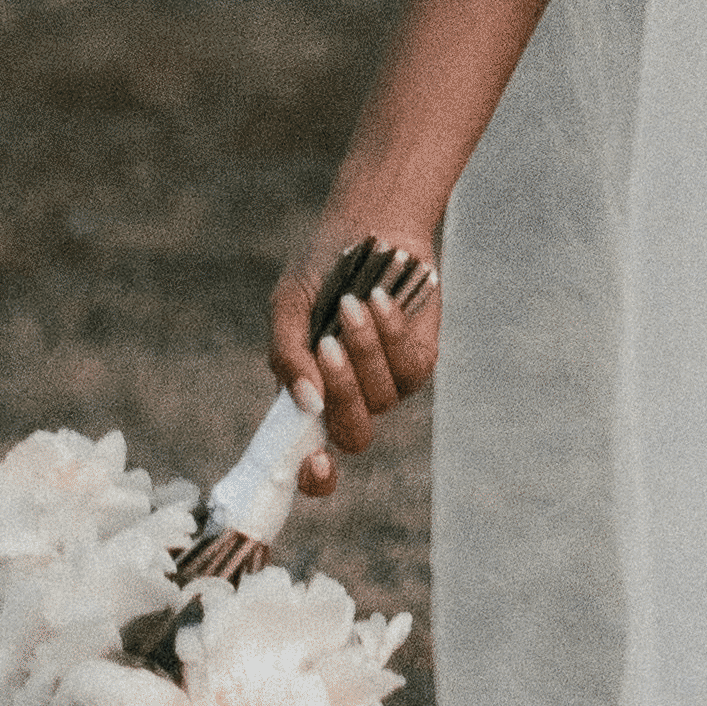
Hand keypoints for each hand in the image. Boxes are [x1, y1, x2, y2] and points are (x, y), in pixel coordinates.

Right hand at [268, 222, 443, 498]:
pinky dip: (390, 331)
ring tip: (350, 304)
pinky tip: (379, 298)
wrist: (368, 228)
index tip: (312, 464)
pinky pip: (410, 366)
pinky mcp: (419, 360)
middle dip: (342, 392)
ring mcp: (387, 383)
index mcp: (308, 398)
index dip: (313, 477)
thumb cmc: (320, 272)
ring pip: (382, 398)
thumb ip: (286, 354)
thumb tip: (305, 402)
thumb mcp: (288, 307)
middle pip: (354, 435)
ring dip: (364, 349)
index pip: (310, 461)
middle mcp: (349, 400)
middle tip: (327, 344)